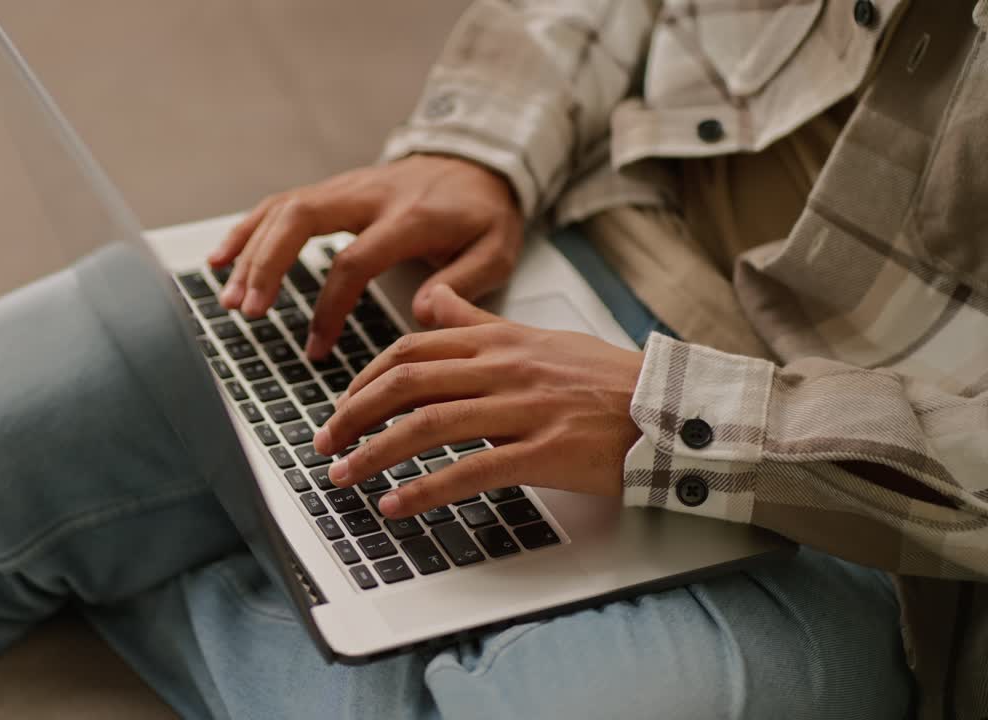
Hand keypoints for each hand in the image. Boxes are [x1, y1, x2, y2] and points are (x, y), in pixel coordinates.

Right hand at [209, 155, 522, 357]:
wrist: (480, 162)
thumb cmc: (484, 213)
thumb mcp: (496, 250)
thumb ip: (464, 282)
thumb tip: (420, 311)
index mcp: (409, 217)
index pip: (354, 260)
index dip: (329, 307)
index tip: (316, 349)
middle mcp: (369, 195)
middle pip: (300, 219)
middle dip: (267, 265)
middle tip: (247, 310)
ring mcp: (347, 188)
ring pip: (283, 209)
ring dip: (249, 252)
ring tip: (228, 297)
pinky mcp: (334, 191)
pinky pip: (281, 205)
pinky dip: (247, 230)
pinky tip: (221, 259)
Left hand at [312, 284, 644, 518]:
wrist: (671, 408)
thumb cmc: (604, 379)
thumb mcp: (535, 338)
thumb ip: (476, 323)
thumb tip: (429, 298)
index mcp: (498, 342)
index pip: (410, 350)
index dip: (363, 379)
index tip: (340, 406)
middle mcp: (504, 368)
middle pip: (406, 383)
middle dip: (352, 415)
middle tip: (324, 444)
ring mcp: (524, 409)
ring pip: (429, 425)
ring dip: (374, 454)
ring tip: (342, 477)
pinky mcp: (546, 452)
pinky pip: (472, 470)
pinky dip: (426, 489)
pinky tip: (396, 504)